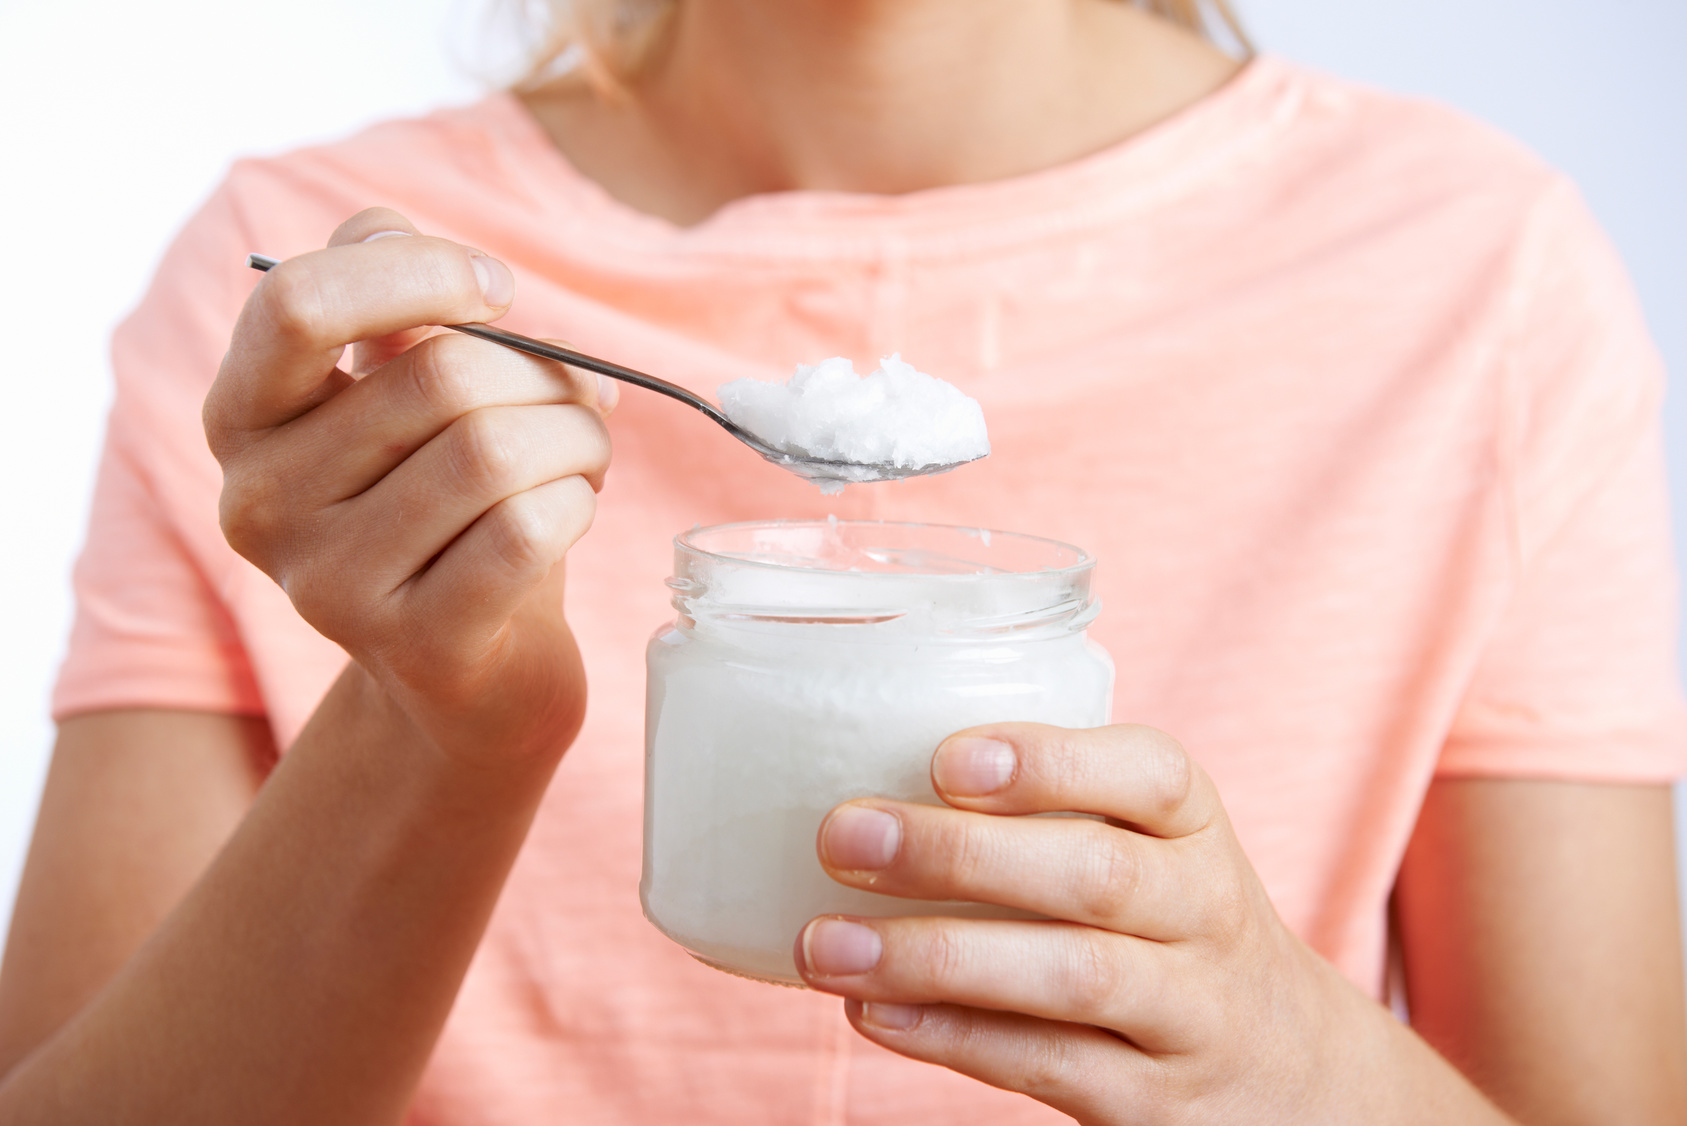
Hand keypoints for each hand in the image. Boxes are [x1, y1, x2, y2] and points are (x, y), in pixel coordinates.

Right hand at [203, 208, 614, 769]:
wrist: (472, 673)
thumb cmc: (448, 509)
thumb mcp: (407, 396)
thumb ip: (397, 305)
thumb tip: (415, 243)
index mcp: (244, 416)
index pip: (300, 302)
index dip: (422, 272)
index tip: (497, 290)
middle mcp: (260, 503)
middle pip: (439, 377)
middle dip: (545, 376)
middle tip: (580, 402)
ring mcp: (328, 586)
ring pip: (494, 452)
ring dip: (577, 438)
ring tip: (584, 456)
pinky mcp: (414, 646)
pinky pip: (527, 529)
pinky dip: (578, 502)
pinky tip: (573, 509)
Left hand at [796, 723, 1492, 1124]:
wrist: (1289, 1072)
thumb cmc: (1164, 922)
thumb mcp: (1147, 846)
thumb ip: (1049, 806)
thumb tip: (857, 755)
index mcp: (1192, 828)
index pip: (1151, 776)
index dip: (1050, 764)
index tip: (946, 758)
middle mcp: (1204, 913)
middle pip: (1097, 877)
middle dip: (962, 855)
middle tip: (843, 835)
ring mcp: (1186, 1013)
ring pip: (1074, 978)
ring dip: (937, 957)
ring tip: (825, 943)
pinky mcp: (1151, 1100)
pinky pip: (1050, 1065)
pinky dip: (953, 1037)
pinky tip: (871, 1010)